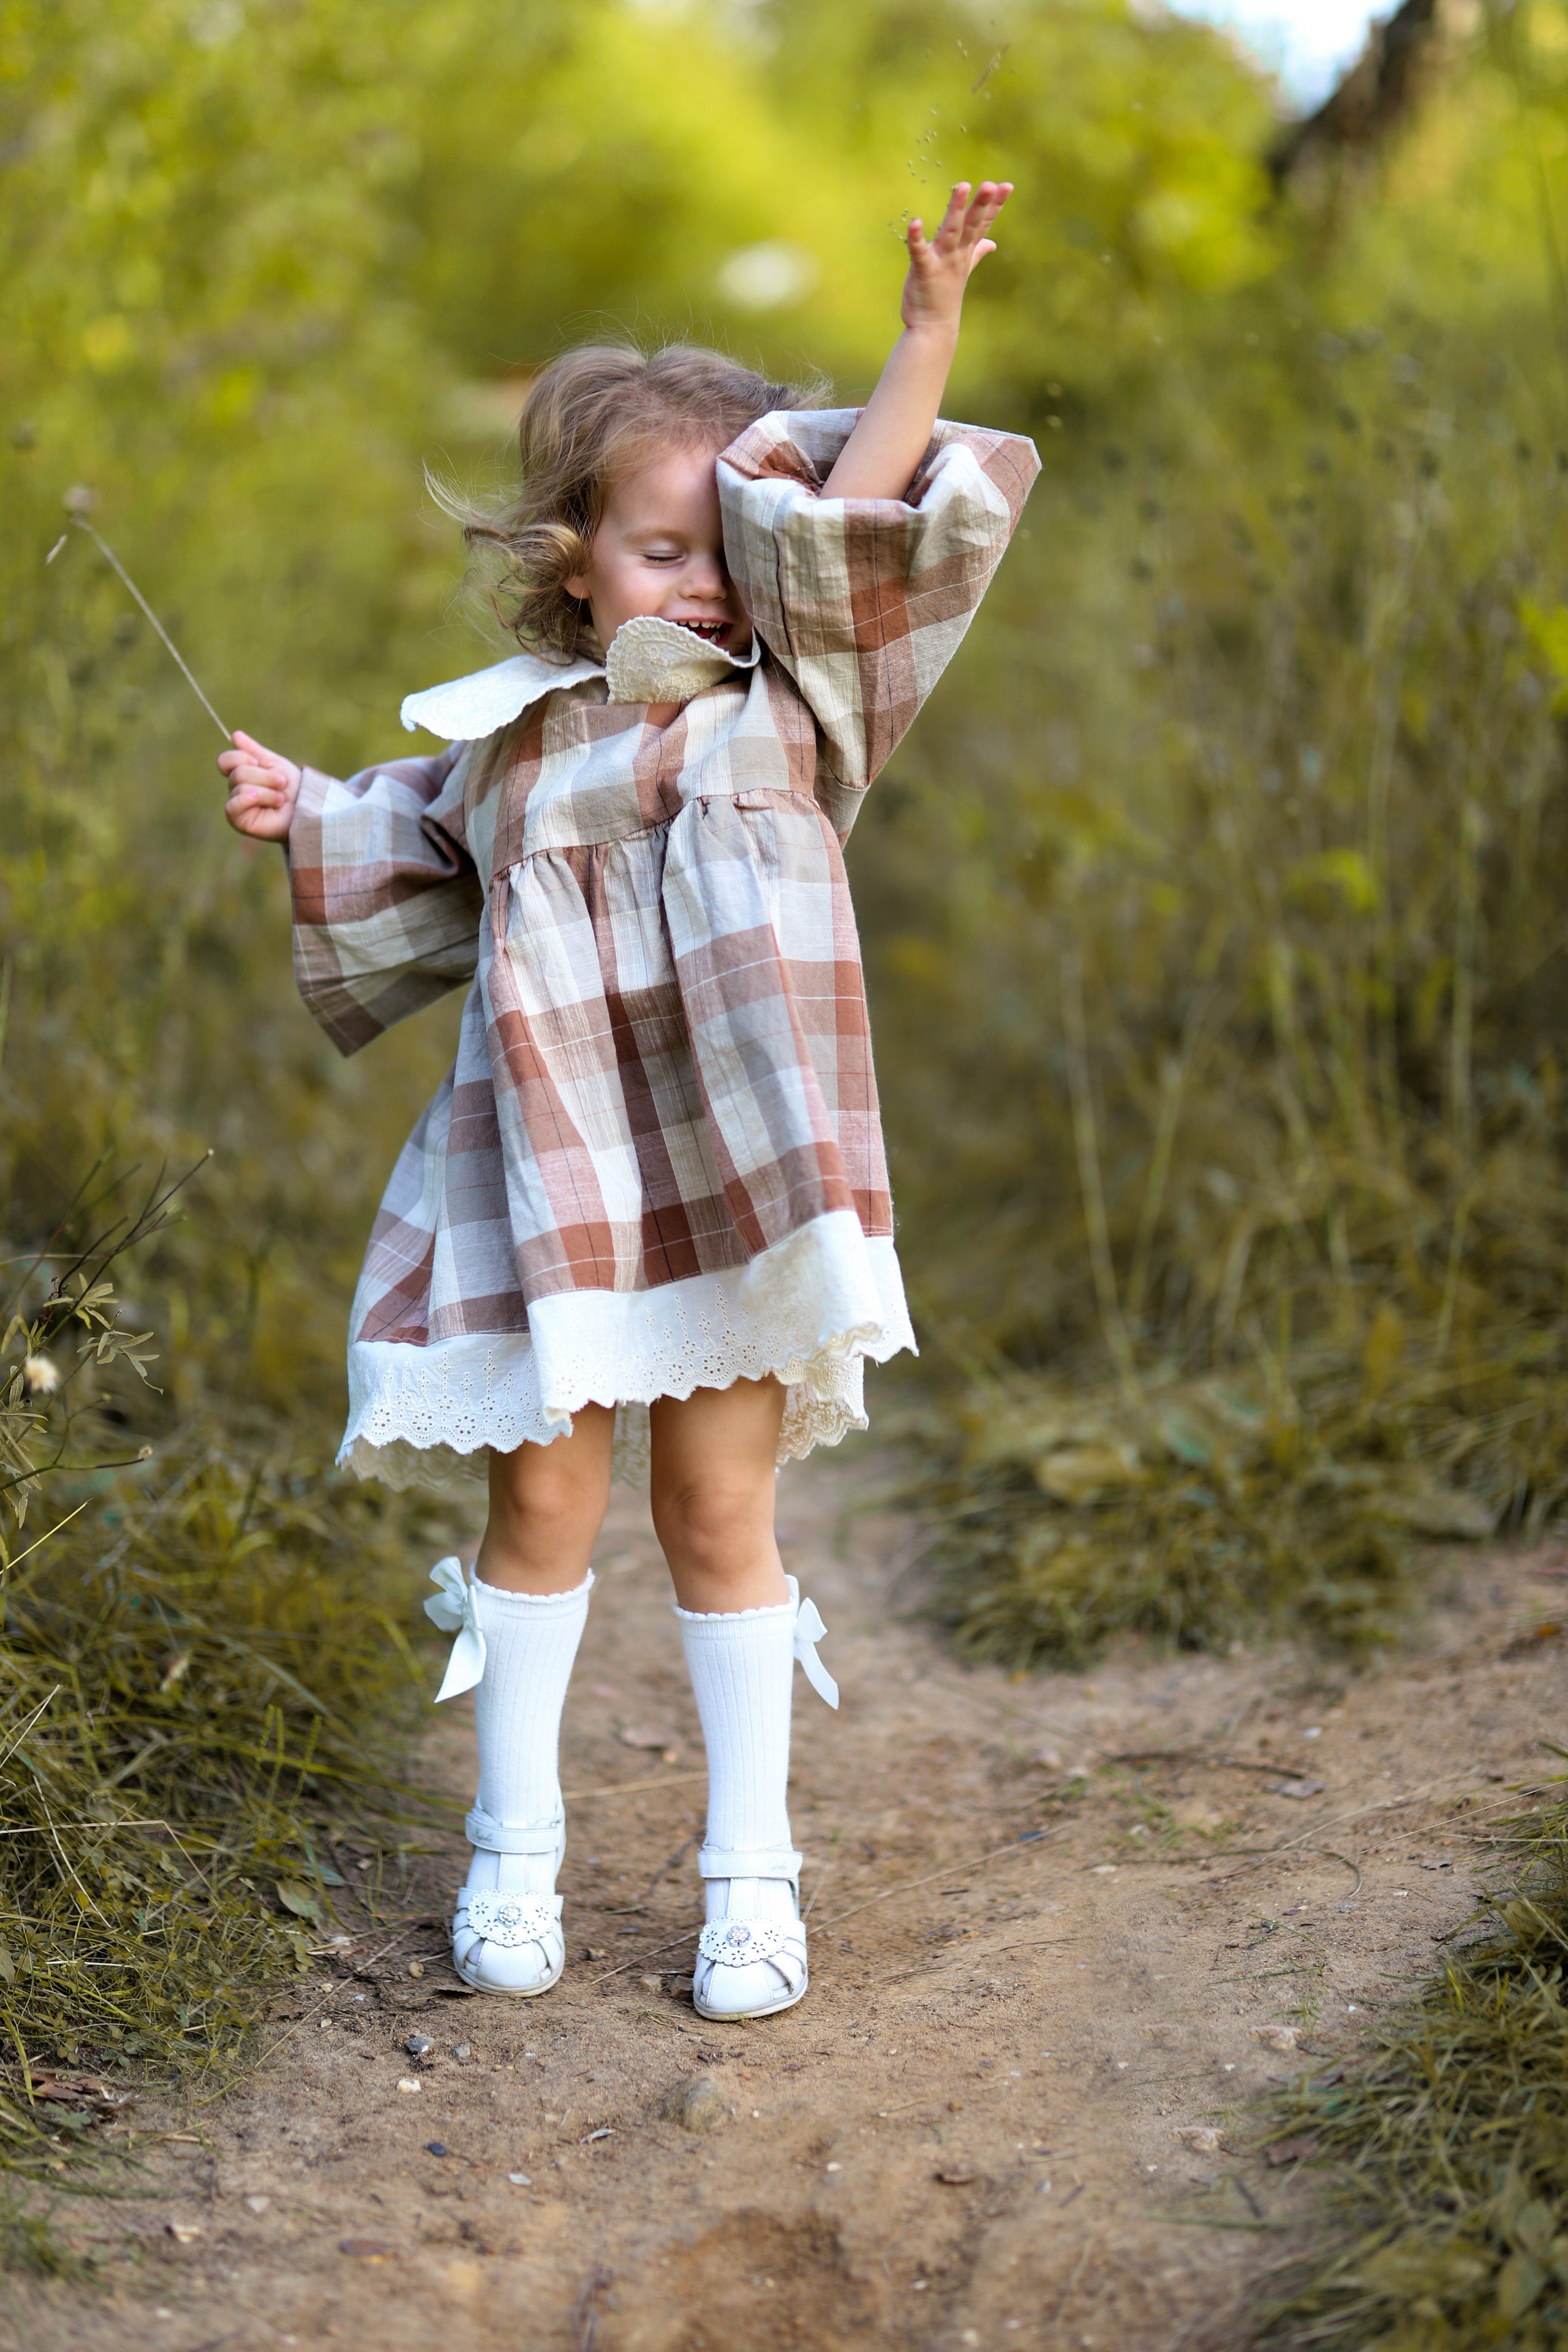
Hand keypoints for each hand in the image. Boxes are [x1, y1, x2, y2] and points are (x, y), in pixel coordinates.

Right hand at [218, 730, 300, 841]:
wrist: (307, 807)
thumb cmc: (293, 787)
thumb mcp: (274, 763)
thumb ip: (254, 750)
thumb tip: (235, 735)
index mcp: (242, 774)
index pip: (225, 761)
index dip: (240, 757)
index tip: (257, 761)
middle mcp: (236, 789)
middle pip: (238, 773)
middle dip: (265, 776)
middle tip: (282, 784)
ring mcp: (237, 806)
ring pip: (241, 788)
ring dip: (267, 791)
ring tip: (281, 799)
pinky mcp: (239, 821)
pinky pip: (232, 806)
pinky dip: (248, 800)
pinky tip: (262, 800)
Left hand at [901, 180, 1011, 337]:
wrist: (932, 327)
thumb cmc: (944, 295)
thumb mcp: (963, 269)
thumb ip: (976, 252)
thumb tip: (991, 243)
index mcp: (965, 251)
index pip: (982, 224)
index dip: (995, 205)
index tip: (1007, 186)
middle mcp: (957, 254)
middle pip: (971, 225)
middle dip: (981, 204)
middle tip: (991, 185)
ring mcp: (942, 262)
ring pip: (951, 231)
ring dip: (956, 209)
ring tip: (962, 187)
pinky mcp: (924, 271)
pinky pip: (920, 252)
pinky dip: (917, 238)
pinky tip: (915, 222)